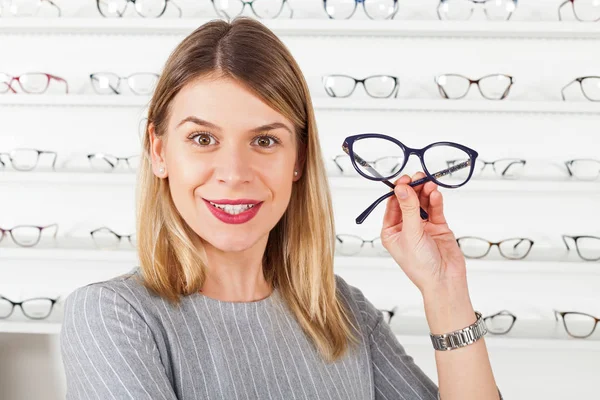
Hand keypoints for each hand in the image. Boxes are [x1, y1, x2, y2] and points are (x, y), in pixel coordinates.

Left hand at [380, 172, 466, 294]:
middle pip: (408, 201)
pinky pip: (435, 209)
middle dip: (413, 189)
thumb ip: (408, 209)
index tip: (404, 180)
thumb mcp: (411, 234)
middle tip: (419, 178)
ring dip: (425, 192)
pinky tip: (435, 194)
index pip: (392, 205)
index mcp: (391, 231)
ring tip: (429, 183)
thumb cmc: (421, 266)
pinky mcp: (438, 226)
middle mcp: (406, 227)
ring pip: (423, 203)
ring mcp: (422, 226)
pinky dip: (436, 201)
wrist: (444, 281)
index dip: (398, 191)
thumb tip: (402, 189)